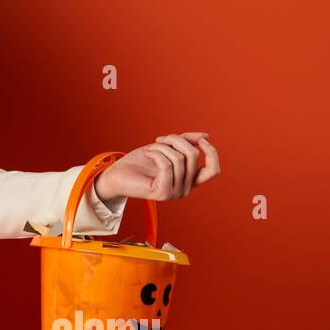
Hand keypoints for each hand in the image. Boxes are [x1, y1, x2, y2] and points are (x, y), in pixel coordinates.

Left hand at [93, 132, 219, 201]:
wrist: (116, 174)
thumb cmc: (139, 162)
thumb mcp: (166, 147)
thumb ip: (185, 142)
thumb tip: (206, 136)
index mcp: (189, 180)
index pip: (213, 170)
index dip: (211, 152)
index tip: (201, 139)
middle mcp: (185, 189)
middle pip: (193, 156)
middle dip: (177, 140)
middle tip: (160, 139)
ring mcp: (174, 193)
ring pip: (179, 158)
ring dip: (162, 147)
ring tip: (150, 148)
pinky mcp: (162, 193)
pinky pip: (166, 165)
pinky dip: (156, 153)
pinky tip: (146, 153)